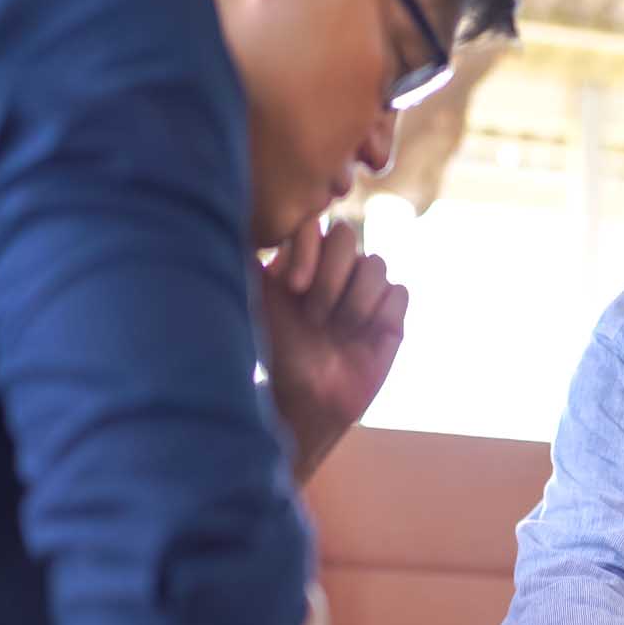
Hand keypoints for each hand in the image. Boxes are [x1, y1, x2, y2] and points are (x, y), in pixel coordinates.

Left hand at [258, 218, 407, 479]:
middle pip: (348, 236)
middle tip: (314, 317)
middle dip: (331, 278)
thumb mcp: (258, 308)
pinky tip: (363, 338)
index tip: (294, 290)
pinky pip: (398, 294)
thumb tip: (225, 223)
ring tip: (338, 333)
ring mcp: (367, 289)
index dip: (308, 251)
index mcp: (303, 259)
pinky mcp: (391, 314)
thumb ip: (251, 266)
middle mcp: (336, 268)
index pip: (314, 225)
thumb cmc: (279, 357)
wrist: (309, 402)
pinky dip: (381, 315)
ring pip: (376, 265)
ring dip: (355, 302)